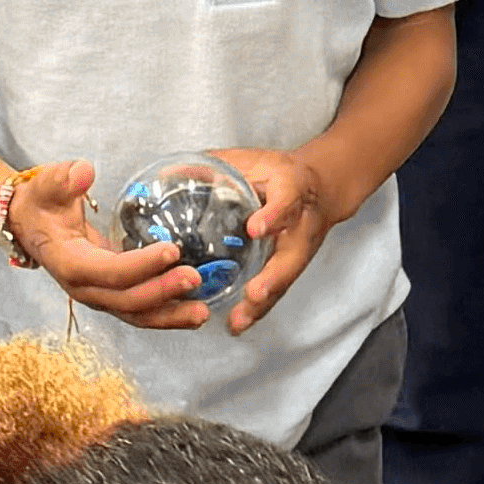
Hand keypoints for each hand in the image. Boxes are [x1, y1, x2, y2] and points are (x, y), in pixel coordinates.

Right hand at [3, 157, 209, 332]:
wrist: (31, 226)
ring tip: (202, 313)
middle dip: (162, 292)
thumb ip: (64, 179)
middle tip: (195, 278)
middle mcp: (84, 289)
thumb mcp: (47, 185)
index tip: (171, 250)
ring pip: (135, 315)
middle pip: (126, 301)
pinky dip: (166, 314)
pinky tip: (193, 311)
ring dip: (170, 315)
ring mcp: (98, 297)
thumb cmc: (42, 205)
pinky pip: (140, 312)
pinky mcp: (111, 297)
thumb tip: (85, 172)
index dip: (139, 266)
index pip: (108, 272)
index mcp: (69, 264)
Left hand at [205, 145, 337, 332]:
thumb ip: (216, 165)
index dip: (273, 216)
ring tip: (239, 321)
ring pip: (282, 280)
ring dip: (261, 304)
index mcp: (292, 189)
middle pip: (290, 257)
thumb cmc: (279, 174)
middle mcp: (300, 225)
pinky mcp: (290, 267)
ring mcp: (298, 250)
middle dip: (272, 278)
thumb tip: (165, 175)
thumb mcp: (254, 159)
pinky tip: (236, 325)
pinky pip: (275, 289)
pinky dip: (256, 309)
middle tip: (254, 294)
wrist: (319, 190)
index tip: (256, 228)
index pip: (286, 201)